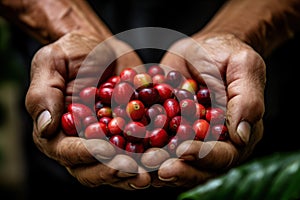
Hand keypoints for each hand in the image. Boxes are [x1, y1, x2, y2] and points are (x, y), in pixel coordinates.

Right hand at [25, 32, 150, 189]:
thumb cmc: (72, 53)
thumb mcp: (51, 63)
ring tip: (154, 169)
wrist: (102, 48)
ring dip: (135, 172)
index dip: (87, 155)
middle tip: (135, 169)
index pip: (68, 152)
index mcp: (57, 132)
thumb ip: (43, 94)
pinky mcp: (128, 136)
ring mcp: (106, 142)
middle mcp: (80, 143)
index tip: (107, 151)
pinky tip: (168, 155)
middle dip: (114, 170)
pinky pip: (139, 152)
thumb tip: (45, 127)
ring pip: (117, 168)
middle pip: (92, 169)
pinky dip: (151, 156)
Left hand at [148, 33, 265, 187]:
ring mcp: (190, 139)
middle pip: (198, 167)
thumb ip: (247, 100)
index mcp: (236, 132)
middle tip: (155, 166)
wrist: (203, 48)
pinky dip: (142, 151)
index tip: (182, 151)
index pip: (223, 153)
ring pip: (176, 162)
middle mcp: (214, 143)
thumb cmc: (227, 54)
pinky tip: (129, 152)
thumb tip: (241, 137)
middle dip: (177, 168)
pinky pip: (157, 145)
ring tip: (139, 165)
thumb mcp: (243, 67)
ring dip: (157, 166)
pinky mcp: (169, 131)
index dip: (203, 155)